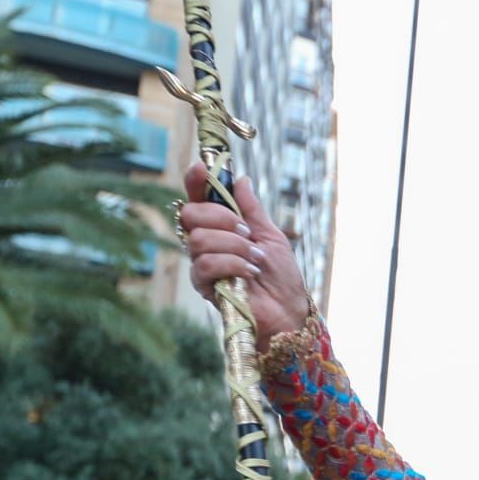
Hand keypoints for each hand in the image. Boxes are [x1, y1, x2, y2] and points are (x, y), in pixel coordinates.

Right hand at [180, 163, 311, 345]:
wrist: (288, 310)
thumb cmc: (281, 276)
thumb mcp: (271, 236)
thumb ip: (253, 210)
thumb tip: (241, 179)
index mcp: (221, 227)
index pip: (198, 199)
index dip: (196, 182)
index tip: (201, 169)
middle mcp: (206, 242)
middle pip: (190, 214)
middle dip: (221, 218)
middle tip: (248, 232)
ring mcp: (202, 263)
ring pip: (199, 239)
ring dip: (235, 246)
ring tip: (257, 259)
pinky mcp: (203, 285)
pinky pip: (205, 264)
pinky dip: (233, 264)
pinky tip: (250, 272)